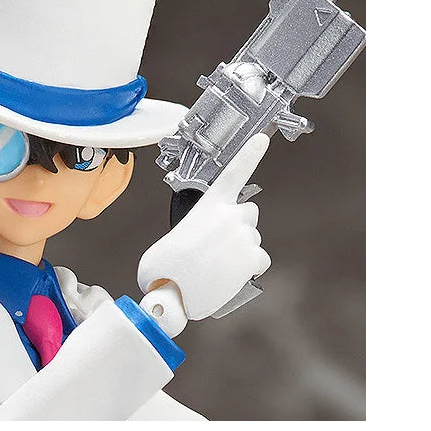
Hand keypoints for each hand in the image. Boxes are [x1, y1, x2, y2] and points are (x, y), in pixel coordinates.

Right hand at [138, 133, 271, 321]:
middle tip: (218, 243)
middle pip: (248, 213)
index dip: (250, 153)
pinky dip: (247, 268)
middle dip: (238, 224)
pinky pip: (259, 260)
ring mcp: (246, 236)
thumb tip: (201, 245)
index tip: (263, 138)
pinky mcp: (254, 258)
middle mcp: (231, 215)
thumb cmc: (167, 267)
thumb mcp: (175, 237)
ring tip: (217, 263)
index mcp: (210, 204)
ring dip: (240, 249)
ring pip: (252, 238)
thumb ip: (195, 229)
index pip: (235, 172)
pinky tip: (229, 274)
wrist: (171, 292)